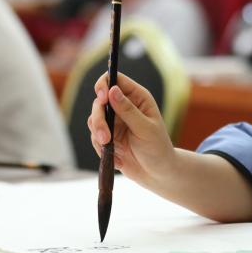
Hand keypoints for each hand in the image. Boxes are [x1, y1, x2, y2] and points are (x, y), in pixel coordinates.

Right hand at [87, 72, 174, 190]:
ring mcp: (114, 121)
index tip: (102, 98)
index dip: (104, 84)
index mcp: (137, 97)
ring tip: (112, 150)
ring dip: (99, 135)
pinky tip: (119, 160)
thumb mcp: (145, 128)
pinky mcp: (108, 136)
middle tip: (105, 137)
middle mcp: (124, 106)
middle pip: (99, 101)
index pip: (115, 79)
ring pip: (94, 119)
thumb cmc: (157, 148)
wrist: (157, 173)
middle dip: (99, 119)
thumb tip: (112, 90)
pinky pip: (94, 137)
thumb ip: (128, 110)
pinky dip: (102, 149)